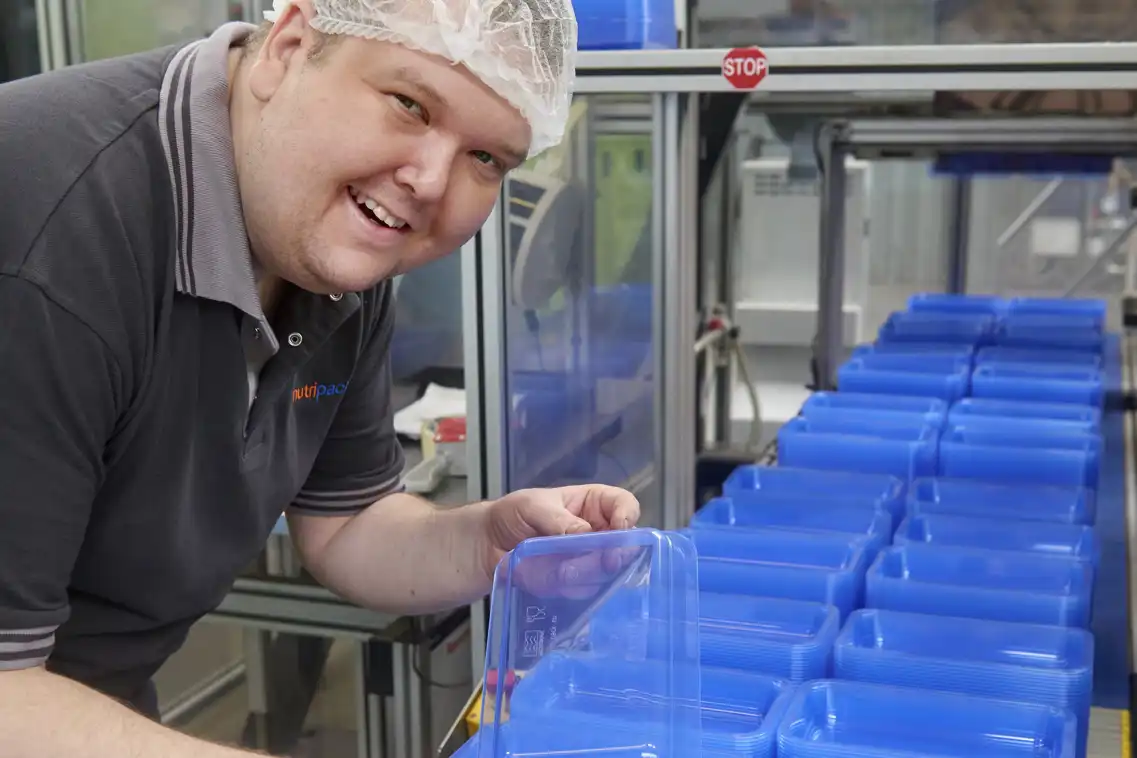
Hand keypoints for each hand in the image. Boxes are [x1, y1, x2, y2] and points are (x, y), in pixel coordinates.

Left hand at [481, 484, 639, 581]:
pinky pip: (585, 591)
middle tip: (604, 560)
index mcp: (592, 505)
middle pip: (624, 544)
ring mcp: (587, 562)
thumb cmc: (511, 515)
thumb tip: (586, 535)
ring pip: (607, 572)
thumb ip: (559, 520)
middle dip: (613, 553)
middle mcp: (597, 534)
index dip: (628, 516)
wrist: (485, 545)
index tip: (620, 528)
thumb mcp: (533, 506)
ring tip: (560, 568)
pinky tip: (552, 579)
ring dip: (586, 572)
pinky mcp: (575, 585)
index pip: (624, 506)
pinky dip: (570, 587)